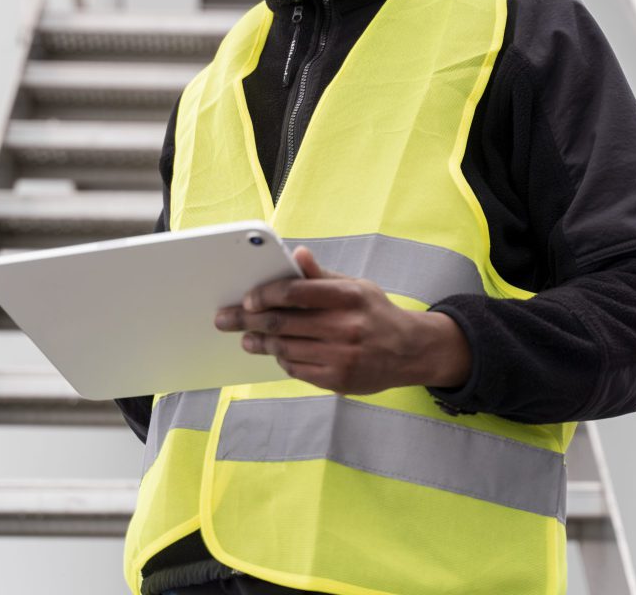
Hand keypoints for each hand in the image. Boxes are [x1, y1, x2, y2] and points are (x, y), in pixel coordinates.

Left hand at [214, 246, 471, 394]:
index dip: (266, 295)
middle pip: (283, 323)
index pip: (296, 292)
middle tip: (226, 319)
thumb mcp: (355, 286)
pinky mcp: (338, 380)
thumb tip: (296, 255)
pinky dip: (282, 359)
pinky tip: (274, 352)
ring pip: (285, 348)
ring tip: (246, 338)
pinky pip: (298, 369)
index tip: (248, 298)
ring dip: (260, 343)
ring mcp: (341, 356)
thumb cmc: (375, 312)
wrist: (409, 351)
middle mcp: (345, 327)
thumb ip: (321, 275)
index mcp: (348, 297)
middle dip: (249, 320)